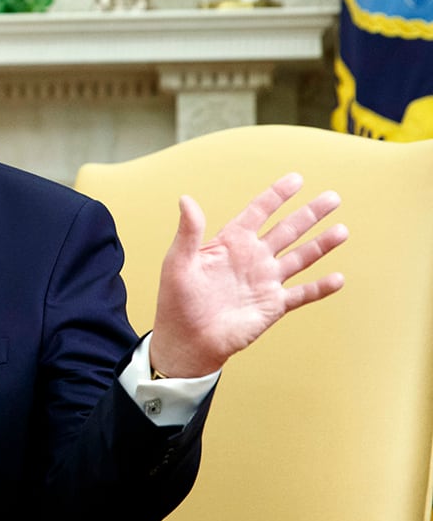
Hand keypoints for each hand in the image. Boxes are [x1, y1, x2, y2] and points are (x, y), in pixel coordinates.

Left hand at [149, 173, 348, 378]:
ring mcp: (264, 281)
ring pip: (300, 258)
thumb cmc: (177, 301)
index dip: (276, 195)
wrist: (187, 341)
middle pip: (287, 230)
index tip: (296, 179)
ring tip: (342, 230)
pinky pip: (302, 294)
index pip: (258, 212)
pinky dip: (320, 288)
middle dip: (309, 214)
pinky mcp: (273, 306)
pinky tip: (338, 278)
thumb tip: (186, 199)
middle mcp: (252, 258)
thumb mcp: (178, 263)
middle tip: (333, 197)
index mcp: (230, 243)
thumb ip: (188, 232)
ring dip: (321, 244)